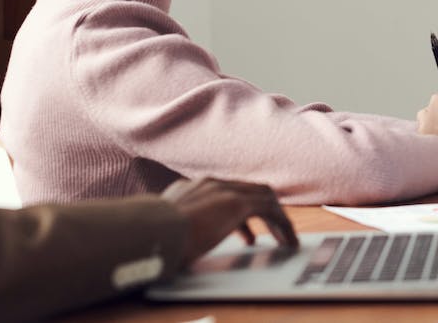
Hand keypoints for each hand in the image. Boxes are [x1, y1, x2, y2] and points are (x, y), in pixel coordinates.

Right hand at [162, 177, 297, 261]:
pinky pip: (270, 208)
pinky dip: (282, 223)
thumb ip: (174, 233)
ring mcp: (221, 189)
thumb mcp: (164, 235)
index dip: (239, 215)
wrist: (149, 233)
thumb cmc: (150, 241)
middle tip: (273, 231)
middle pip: (246, 191)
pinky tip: (288, 239)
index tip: (245, 233)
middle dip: (262, 212)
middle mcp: (207, 184)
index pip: (223, 193)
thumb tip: (171, 252)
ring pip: (262, 196)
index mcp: (189, 190)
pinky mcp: (236, 202)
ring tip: (286, 238)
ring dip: (276, 217)